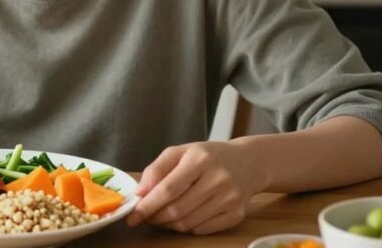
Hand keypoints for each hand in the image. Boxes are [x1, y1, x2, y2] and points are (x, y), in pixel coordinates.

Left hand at [126, 141, 264, 234]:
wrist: (248, 162)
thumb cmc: (208, 156)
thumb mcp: (181, 152)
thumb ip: (157, 169)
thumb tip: (140, 193)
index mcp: (200, 159)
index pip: (168, 189)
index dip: (147, 205)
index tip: (133, 215)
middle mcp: (217, 179)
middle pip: (177, 209)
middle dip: (155, 218)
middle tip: (145, 217)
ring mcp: (229, 198)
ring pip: (188, 223)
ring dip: (168, 224)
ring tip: (162, 217)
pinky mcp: (237, 214)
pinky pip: (202, 230)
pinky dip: (187, 228)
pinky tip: (183, 218)